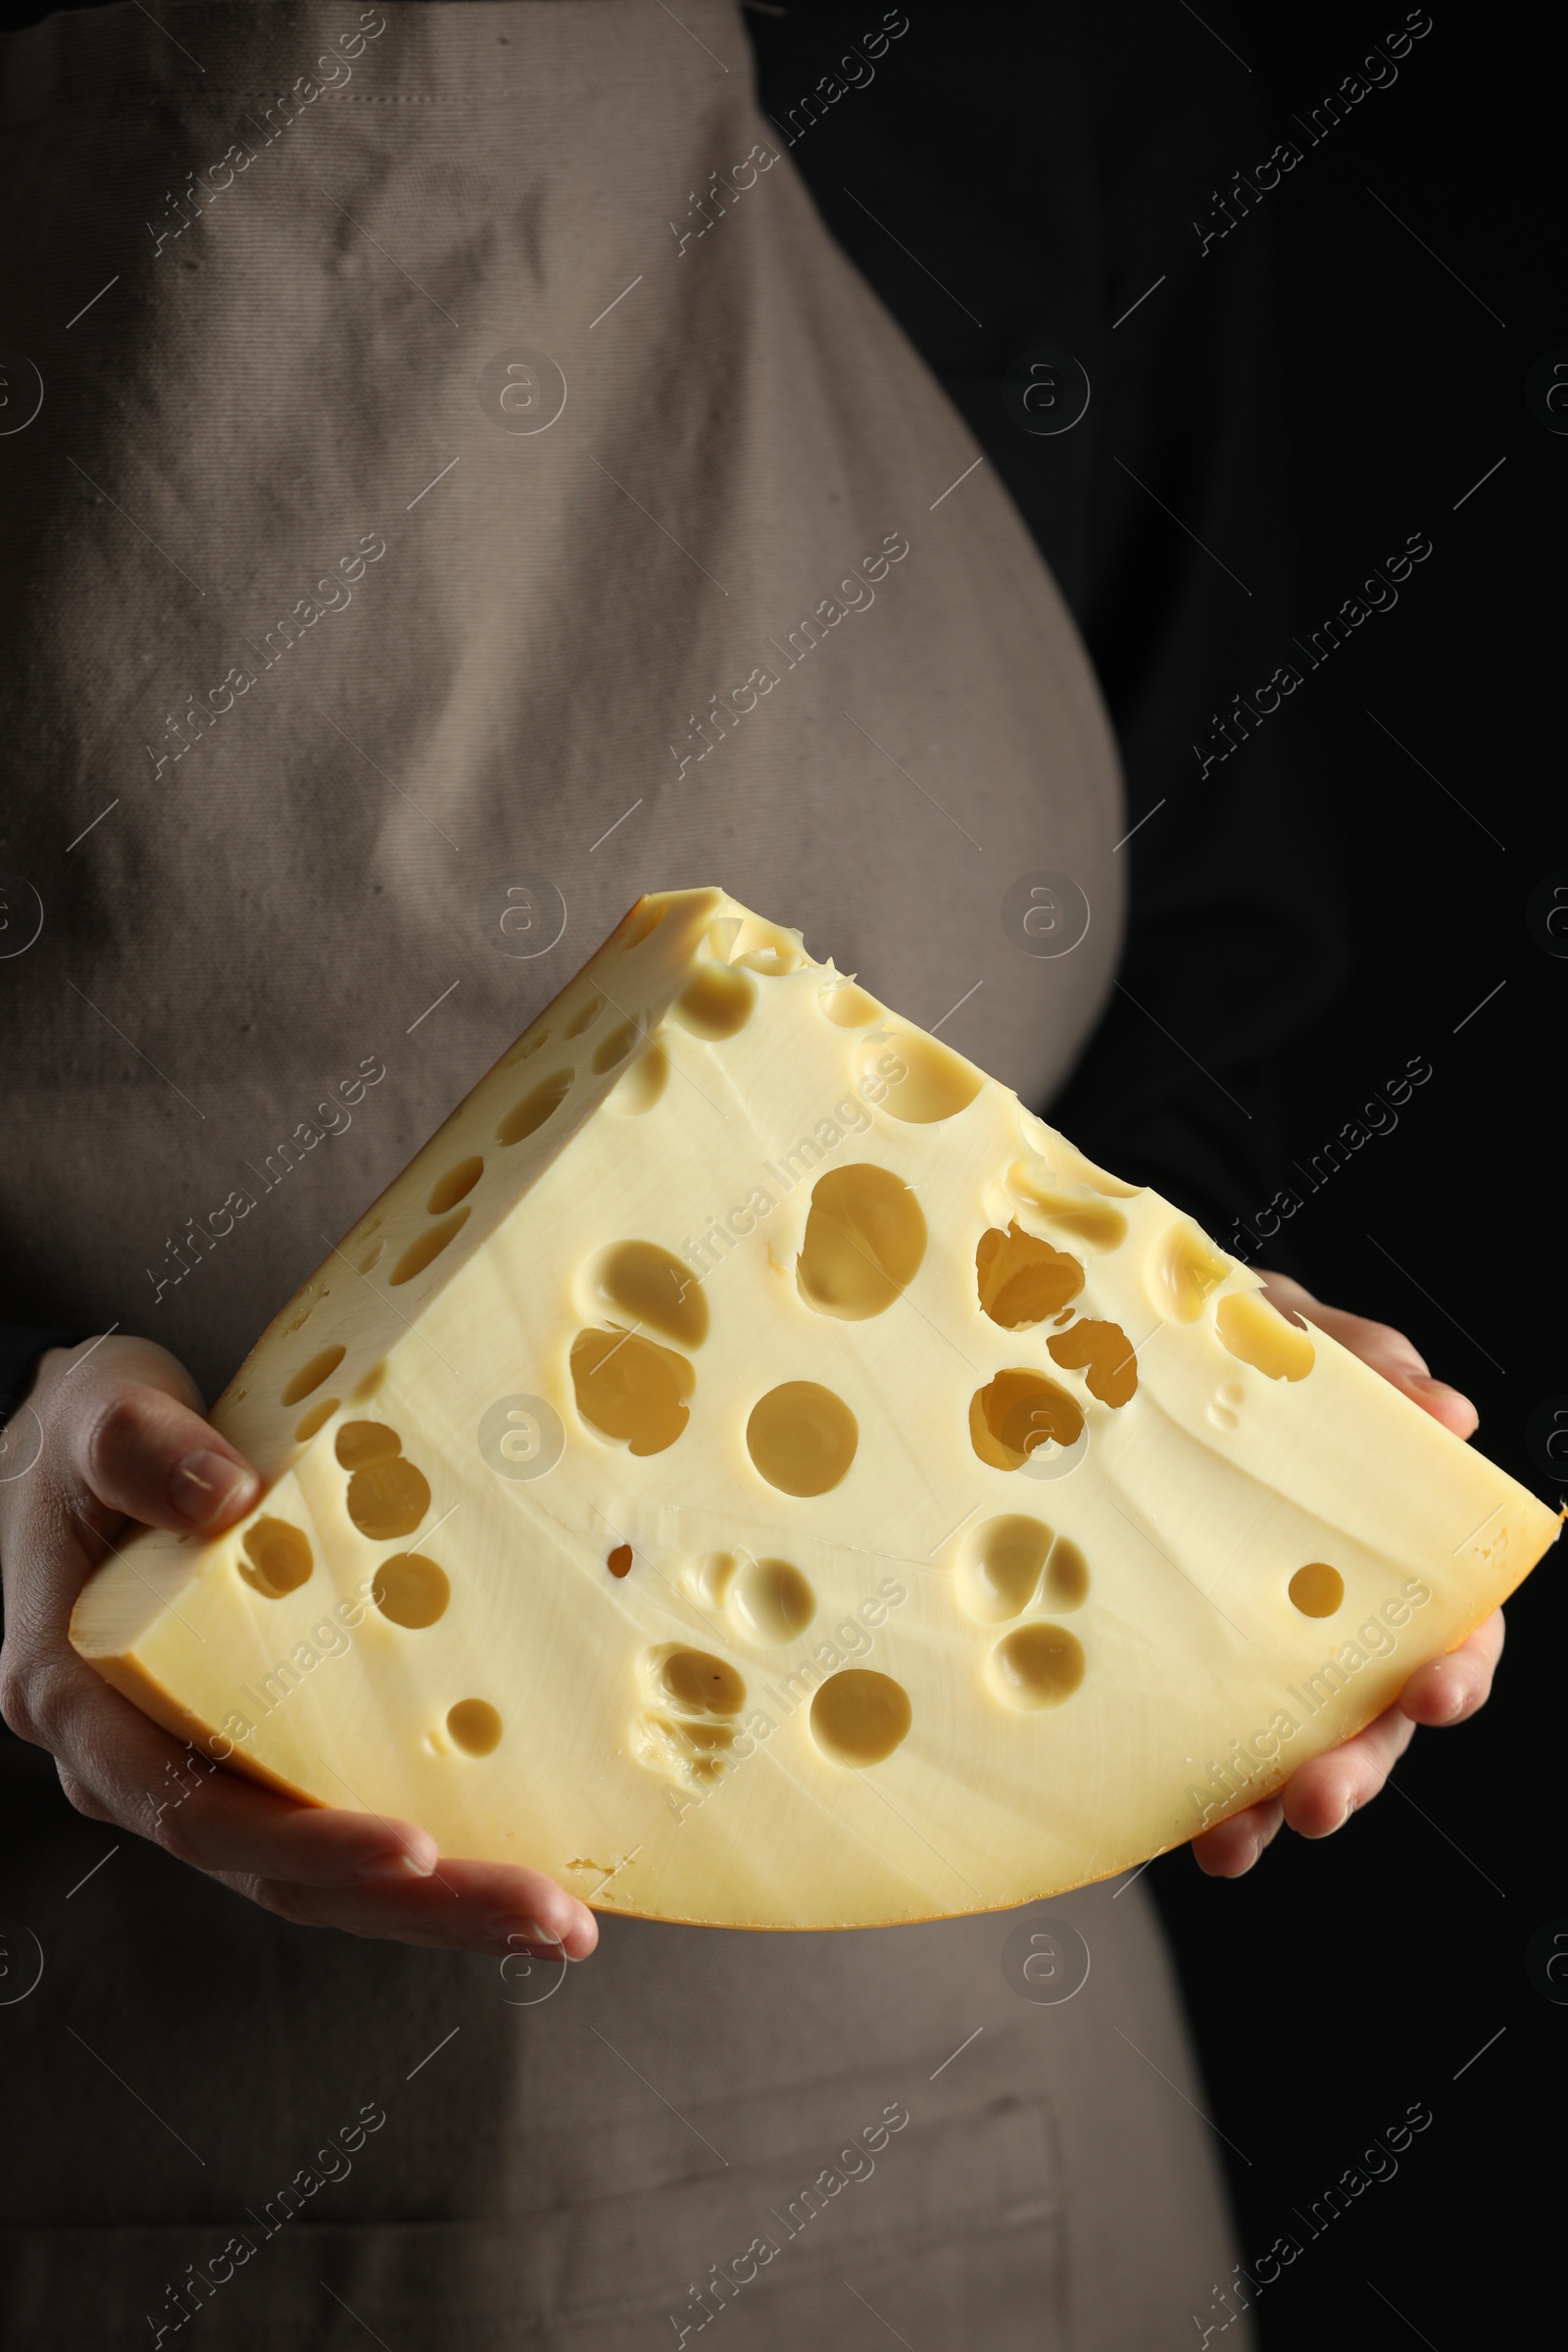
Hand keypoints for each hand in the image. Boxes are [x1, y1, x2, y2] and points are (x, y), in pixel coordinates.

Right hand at [0, 1334, 596, 1958]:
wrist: (94, 1445)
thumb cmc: (89, 1436)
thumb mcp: (97, 1413)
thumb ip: (142, 1447)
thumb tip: (226, 1497)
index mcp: (86, 1702)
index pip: (197, 1808)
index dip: (306, 1839)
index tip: (414, 1846)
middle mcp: (140, 1762)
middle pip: (279, 1872)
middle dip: (417, 1904)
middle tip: (547, 1917)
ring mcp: (206, 1766)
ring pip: (323, 1872)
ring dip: (444, 1901)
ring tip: (562, 1917)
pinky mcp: (267, 1749)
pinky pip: (346, 1816)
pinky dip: (437, 1850)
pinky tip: (533, 1857)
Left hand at [1192, 1271, 1503, 1878]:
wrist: (1085, 1344)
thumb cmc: (1211, 1344)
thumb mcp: (1282, 1330)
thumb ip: (1363, 1365)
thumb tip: (1445, 1414)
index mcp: (1372, 1546)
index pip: (1447, 1623)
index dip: (1457, 1665)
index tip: (1437, 1690)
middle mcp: (1320, 1618)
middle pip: (1371, 1717)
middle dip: (1358, 1766)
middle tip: (1323, 1793)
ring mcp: (1236, 1653)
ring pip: (1285, 1754)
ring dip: (1275, 1804)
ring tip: (1247, 1832)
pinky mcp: (1156, 1675)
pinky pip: (1186, 1753)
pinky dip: (1192, 1798)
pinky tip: (1180, 1826)